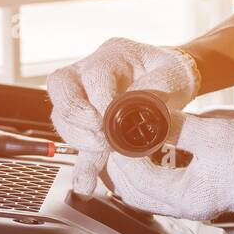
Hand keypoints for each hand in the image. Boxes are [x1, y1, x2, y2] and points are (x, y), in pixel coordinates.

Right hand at [47, 38, 198, 194]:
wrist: (168, 80)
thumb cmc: (171, 74)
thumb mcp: (173, 78)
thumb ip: (154, 95)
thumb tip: (132, 118)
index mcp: (114, 54)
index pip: (96, 74)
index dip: (100, 101)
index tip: (113, 126)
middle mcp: (88, 68)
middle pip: (61, 86)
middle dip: (76, 118)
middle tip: (100, 140)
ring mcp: (80, 90)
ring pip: (60, 111)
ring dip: (76, 138)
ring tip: (98, 156)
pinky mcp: (81, 114)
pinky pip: (72, 133)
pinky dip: (80, 158)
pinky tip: (86, 179)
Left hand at [103, 111, 233, 220]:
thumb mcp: (209, 133)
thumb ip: (171, 127)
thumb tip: (143, 117)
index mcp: (188, 198)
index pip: (139, 182)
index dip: (123, 158)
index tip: (115, 136)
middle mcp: (187, 208)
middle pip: (135, 195)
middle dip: (120, 168)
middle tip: (112, 141)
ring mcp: (191, 204)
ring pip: (145, 195)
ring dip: (132, 171)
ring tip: (126, 145)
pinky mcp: (196, 196)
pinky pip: (160, 190)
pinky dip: (148, 173)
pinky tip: (147, 153)